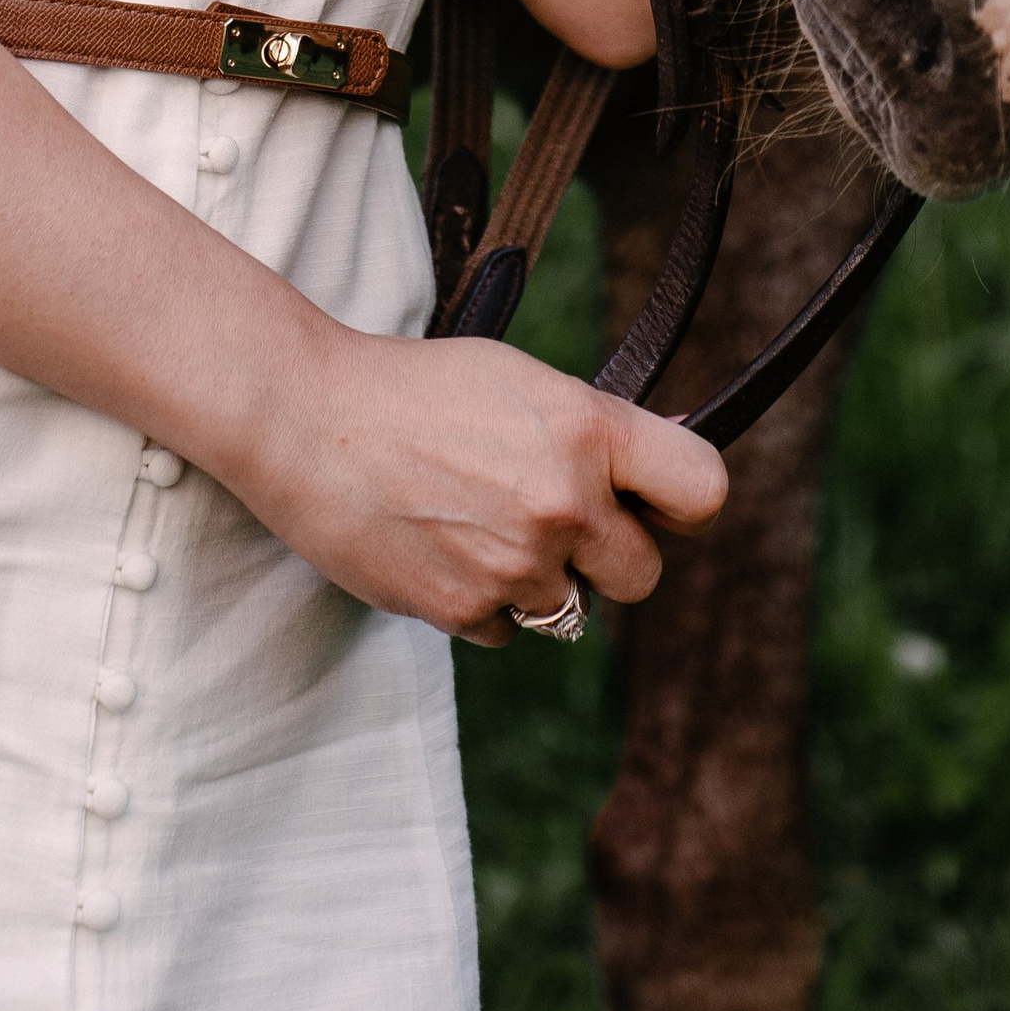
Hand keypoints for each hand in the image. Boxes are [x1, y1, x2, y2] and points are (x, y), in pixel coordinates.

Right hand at [222, 320, 725, 641]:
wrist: (306, 417)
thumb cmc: (413, 387)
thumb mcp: (518, 380)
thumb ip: (592, 429)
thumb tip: (664, 456)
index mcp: (587, 429)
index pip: (703, 490)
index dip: (684, 507)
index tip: (659, 507)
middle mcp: (565, 502)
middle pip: (642, 576)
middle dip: (605, 558)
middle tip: (552, 521)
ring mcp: (516, 564)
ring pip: (569, 609)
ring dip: (536, 580)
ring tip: (474, 521)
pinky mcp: (464, 611)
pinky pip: (506, 630)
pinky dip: (481, 602)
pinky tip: (438, 546)